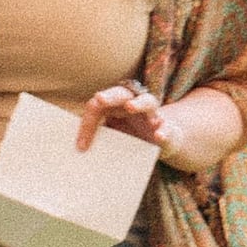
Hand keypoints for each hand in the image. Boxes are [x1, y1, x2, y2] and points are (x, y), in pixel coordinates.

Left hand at [82, 81, 237, 177]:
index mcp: (116, 105)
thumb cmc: (131, 136)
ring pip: (148, 101)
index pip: (98, 107)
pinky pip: (166, 128)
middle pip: (121, 94)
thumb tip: (78, 152)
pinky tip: (158, 135)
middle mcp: (134, 104)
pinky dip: (163, 131)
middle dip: (110, 96)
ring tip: (130, 107)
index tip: (81, 146)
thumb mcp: (113, 136)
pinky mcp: (168, 129)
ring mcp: (152, 114)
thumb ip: (99, 137)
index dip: (87, 124)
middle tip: (100, 99)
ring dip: (139, 103)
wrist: (162, 141)